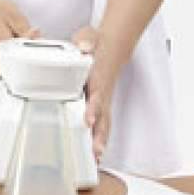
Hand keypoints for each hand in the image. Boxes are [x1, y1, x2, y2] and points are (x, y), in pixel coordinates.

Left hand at [69, 25, 118, 161]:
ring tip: (96, 159)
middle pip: (104, 116)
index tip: (88, 119)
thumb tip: (84, 48)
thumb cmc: (96, 44)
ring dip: (101, 141)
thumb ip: (87, 40)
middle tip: (96, 151)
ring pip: (104, 124)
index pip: (97, 94)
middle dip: (100, 134)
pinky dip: (99, 140)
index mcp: (98, 77)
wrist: (110, 47)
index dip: (93, 108)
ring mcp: (103, 101)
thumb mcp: (90, 36)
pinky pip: (101, 125)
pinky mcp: (100, 107)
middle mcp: (102, 93)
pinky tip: (94, 155)